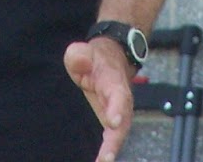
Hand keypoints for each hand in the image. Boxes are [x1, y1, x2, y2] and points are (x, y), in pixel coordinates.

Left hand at [63, 37, 134, 161]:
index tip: (114, 122)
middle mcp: (121, 100)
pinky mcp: (113, 123)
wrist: (111, 61)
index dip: (117, 109)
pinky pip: (112, 139)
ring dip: (112, 150)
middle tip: (107, 157)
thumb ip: (80, 55)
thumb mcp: (84, 51)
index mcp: (114, 82)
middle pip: (123, 122)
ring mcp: (119, 113)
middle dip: (116, 140)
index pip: (118, 96)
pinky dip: (108, 151)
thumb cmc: (94, 59)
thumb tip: (79, 59)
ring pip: (119, 134)